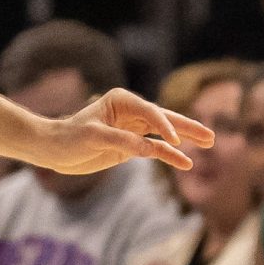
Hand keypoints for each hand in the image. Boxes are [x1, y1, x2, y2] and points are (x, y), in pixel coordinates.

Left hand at [40, 89, 213, 175]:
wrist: (54, 150)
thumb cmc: (68, 138)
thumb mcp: (92, 138)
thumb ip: (121, 141)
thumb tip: (149, 149)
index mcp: (121, 101)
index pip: (150, 112)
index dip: (164, 125)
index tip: (174, 141)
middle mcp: (131, 112)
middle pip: (165, 118)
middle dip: (187, 126)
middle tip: (210, 135)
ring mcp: (133, 129)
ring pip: (165, 134)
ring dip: (186, 139)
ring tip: (209, 143)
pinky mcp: (132, 145)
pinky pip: (155, 150)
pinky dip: (170, 156)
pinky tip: (186, 163)